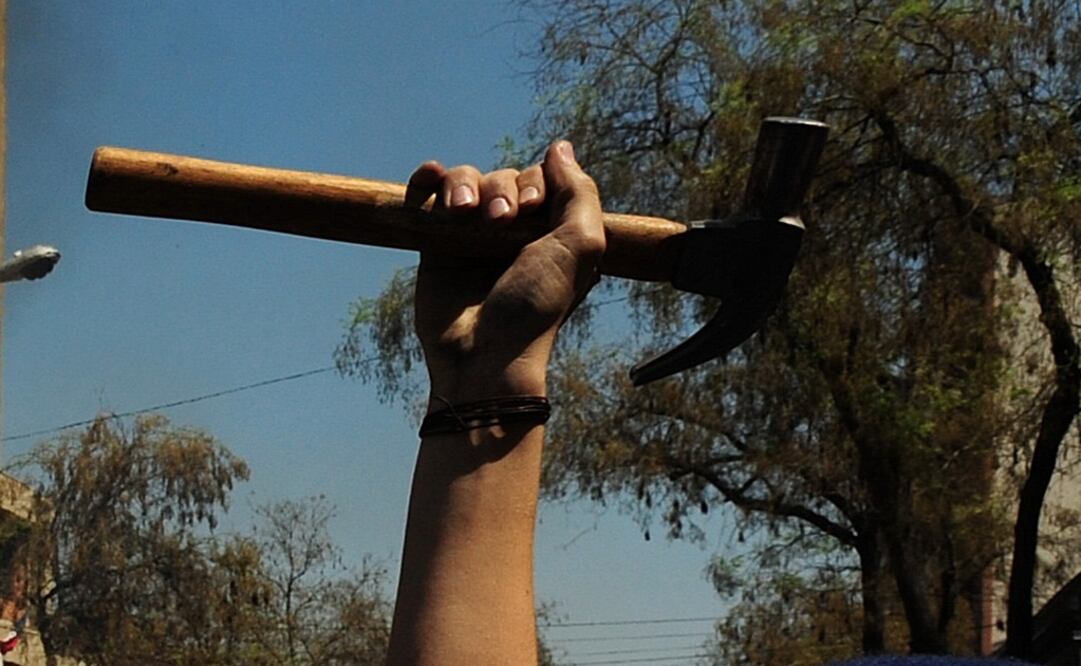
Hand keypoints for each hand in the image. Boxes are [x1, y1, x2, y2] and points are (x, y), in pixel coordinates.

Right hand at [405, 141, 604, 403]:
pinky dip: (426, 180)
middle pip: (501, 177)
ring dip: (463, 185)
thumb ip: (579, 192)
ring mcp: (470, 236)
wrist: (484, 353)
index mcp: (550, 231)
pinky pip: (427, 195)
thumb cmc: (537, 304)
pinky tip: (429, 179)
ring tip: (462, 215)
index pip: (540, 178)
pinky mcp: (433, 244)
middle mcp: (511, 231)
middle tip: (500, 223)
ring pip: (464, 180)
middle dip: (501, 190)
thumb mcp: (581, 245)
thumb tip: (560, 146)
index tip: (532, 212)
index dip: (535, 184)